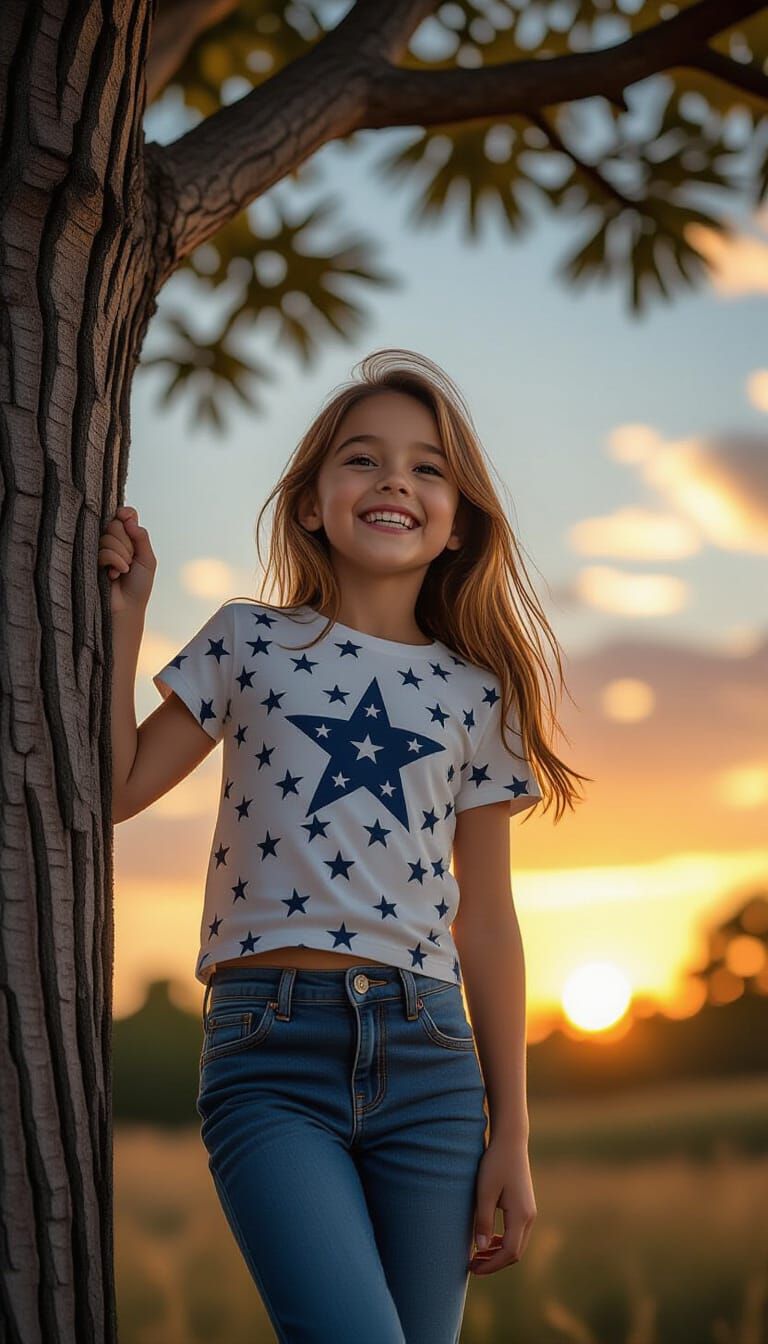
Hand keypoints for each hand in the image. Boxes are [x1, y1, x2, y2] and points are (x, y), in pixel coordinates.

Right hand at [98, 505, 155, 615]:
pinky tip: (114, 574)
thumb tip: (128, 517)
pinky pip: (103, 550)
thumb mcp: (147, 559)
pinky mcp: (89, 558)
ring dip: (121, 556)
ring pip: (109, 537)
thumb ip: (141, 537)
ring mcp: (99, 549)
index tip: (127, 520)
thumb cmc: (138, 585)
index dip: (126, 515)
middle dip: (127, 545)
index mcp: (127, 537)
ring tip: (122, 570)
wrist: (126, 607)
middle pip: (116, 524)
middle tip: (130, 561)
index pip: (125, 514)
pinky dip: (114, 562)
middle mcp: (112, 540)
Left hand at [468, 1136, 536, 1274]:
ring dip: (498, 1253)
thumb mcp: (484, 1192)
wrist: (511, 1141)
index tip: (472, 1268)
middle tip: (472, 1265)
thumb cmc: (495, 1164)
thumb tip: (481, 1250)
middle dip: (494, 1263)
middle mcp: (529, 1216)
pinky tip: (488, 1239)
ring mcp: (529, 1211)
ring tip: (477, 1255)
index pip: (509, 1252)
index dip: (490, 1265)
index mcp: (521, 1215)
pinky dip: (503, 1241)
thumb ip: (483, 1221)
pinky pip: (517, 1233)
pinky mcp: (525, 1205)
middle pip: (515, 1252)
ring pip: (517, 1243)